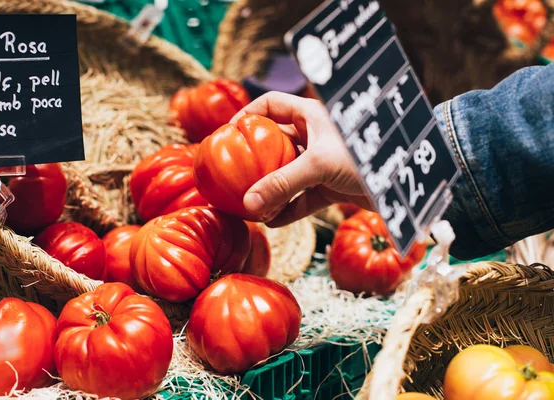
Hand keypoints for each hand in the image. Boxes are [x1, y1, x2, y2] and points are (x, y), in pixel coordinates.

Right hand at [232, 91, 372, 227]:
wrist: (406, 181)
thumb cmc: (364, 157)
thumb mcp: (318, 165)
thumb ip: (282, 184)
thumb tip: (248, 205)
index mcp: (310, 115)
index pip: (270, 105)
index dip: (248, 115)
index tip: (228, 135)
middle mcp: (313, 136)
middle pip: (274, 144)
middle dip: (254, 161)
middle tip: (233, 177)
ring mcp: (321, 162)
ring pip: (286, 174)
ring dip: (270, 190)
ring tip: (251, 207)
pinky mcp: (331, 186)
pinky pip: (302, 198)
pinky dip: (288, 209)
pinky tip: (273, 222)